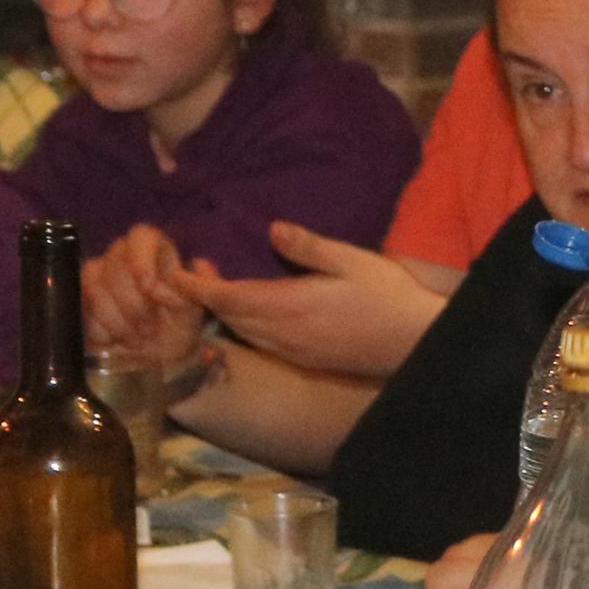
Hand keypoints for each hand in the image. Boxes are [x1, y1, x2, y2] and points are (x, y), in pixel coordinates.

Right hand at [86, 225, 202, 368]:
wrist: (159, 357)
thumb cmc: (180, 326)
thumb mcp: (196, 308)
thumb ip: (197, 286)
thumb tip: (192, 267)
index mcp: (155, 250)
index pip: (140, 236)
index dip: (141, 261)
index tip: (149, 289)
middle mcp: (123, 256)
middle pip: (115, 264)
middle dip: (133, 302)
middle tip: (150, 329)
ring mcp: (99, 277)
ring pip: (94, 284)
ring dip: (117, 318)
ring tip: (137, 340)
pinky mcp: (83, 301)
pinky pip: (82, 307)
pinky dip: (100, 328)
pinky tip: (115, 342)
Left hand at [178, 226, 448, 381]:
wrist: (413, 344)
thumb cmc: (386, 297)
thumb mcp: (352, 261)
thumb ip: (309, 247)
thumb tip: (272, 229)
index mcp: (289, 306)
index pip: (229, 298)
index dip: (198, 288)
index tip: (175, 274)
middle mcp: (283, 334)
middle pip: (230, 318)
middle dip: (206, 298)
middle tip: (192, 273)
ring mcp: (293, 351)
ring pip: (245, 333)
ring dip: (225, 313)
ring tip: (217, 288)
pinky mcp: (305, 359)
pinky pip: (262, 343)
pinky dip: (245, 326)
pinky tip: (253, 313)